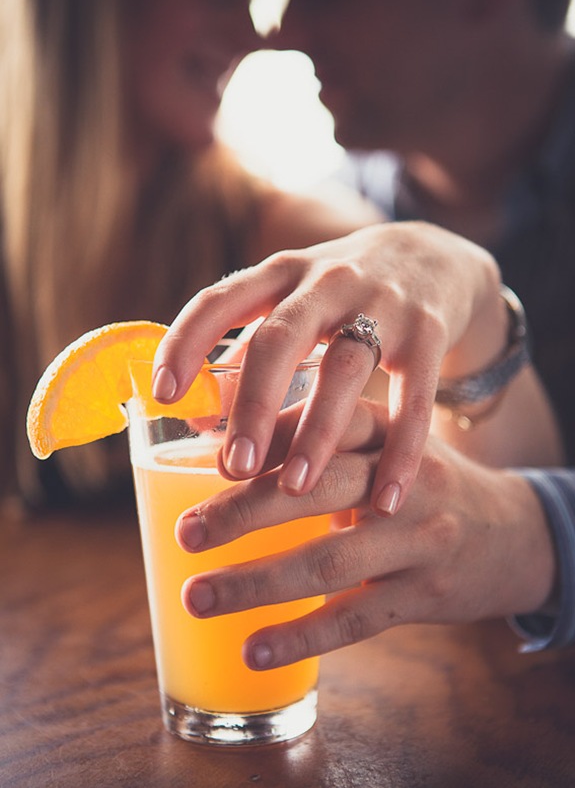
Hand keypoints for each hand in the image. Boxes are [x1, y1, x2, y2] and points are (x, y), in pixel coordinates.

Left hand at [154, 221, 506, 513]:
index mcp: (278, 275)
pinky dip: (401, 449)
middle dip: (254, 404)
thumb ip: (246, 355)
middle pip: (281, 338)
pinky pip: (416, 394)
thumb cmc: (338, 296)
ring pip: (346, 368)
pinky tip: (384, 499)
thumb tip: (196, 419)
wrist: (429, 258)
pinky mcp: (430, 330)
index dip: (185, 343)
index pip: (219, 300)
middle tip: (235, 468)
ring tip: (295, 490)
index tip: (162, 397)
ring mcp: (381, 302)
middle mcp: (325, 281)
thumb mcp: (289, 307)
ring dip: (318, 430)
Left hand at [175, 402, 555, 668]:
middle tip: (186, 533)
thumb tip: (216, 446)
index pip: (326, 421)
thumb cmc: (420, 484)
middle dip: (245, 511)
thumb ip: (317, 440)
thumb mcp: (385, 445)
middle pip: (319, 488)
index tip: (209, 460)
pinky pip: (356, 618)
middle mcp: (405, 478)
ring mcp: (419, 538)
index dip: (268, 437)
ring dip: (257, 582)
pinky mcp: (426, 594)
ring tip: (198, 597)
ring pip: (331, 560)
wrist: (511, 534)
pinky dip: (301, 636)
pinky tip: (253, 650)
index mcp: (389, 430)